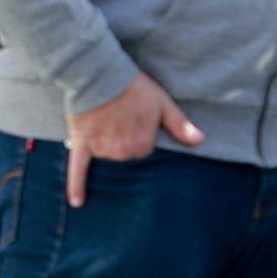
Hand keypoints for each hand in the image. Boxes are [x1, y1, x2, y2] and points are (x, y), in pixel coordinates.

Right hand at [64, 71, 201, 208]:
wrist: (98, 74)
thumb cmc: (132, 87)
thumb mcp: (162, 102)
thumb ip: (180, 124)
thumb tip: (200, 140)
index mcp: (143, 145)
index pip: (144, 150)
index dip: (141, 133)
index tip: (137, 118)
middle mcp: (122, 152)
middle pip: (126, 155)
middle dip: (124, 140)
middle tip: (120, 118)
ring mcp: (101, 150)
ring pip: (107, 157)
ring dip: (105, 146)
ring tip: (105, 121)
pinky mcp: (82, 145)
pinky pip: (78, 170)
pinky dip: (77, 186)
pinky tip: (77, 202)